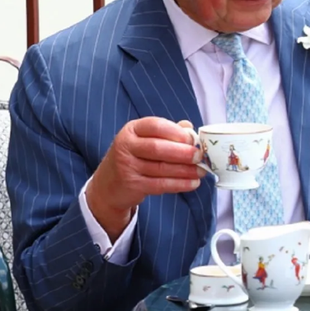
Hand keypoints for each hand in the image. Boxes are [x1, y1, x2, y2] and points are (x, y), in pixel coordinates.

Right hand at [86, 118, 202, 239]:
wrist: (108, 184)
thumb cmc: (135, 157)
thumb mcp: (145, 140)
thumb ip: (167, 132)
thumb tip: (189, 127)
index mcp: (132, 130)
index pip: (155, 125)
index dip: (175, 132)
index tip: (192, 139)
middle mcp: (126, 146)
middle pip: (157, 148)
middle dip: (183, 153)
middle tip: (200, 156)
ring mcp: (126, 166)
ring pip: (161, 168)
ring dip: (185, 170)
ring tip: (202, 171)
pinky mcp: (132, 185)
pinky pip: (160, 184)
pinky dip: (179, 184)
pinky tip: (193, 183)